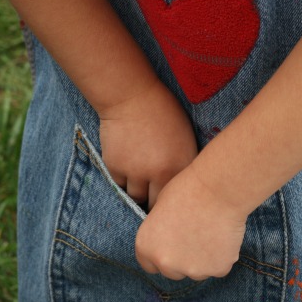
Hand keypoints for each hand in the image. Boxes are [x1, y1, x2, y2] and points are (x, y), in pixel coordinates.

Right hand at [99, 80, 197, 209]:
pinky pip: (120, 185)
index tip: (171, 204)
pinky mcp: (116, 168)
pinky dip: (123, 181)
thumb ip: (183, 165)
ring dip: (138, 193)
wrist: (131, 96)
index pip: (180, 198)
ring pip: (136, 197)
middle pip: (156, 204)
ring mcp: (136, 172)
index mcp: (182, 165)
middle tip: (153, 200)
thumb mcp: (186, 138)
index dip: (174, 202)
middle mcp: (160, 173)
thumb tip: (180, 189)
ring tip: (139, 183)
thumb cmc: (163, 113)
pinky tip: (126, 169)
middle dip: (155, 203)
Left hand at [135, 163, 247, 279]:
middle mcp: (165, 263)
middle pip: (173, 272)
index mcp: (146, 248)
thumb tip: (165, 242)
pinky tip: (223, 235)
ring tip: (211, 232)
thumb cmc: (188, 189)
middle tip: (194, 237)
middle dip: (182, 260)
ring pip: (198, 271)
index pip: (150, 265)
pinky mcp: (217, 269)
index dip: (162, 254)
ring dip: (203, 259)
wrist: (218, 188)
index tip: (173, 245)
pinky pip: (218, 267)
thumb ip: (159, 233)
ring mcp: (192, 270)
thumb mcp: (159, 209)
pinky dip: (222, 256)